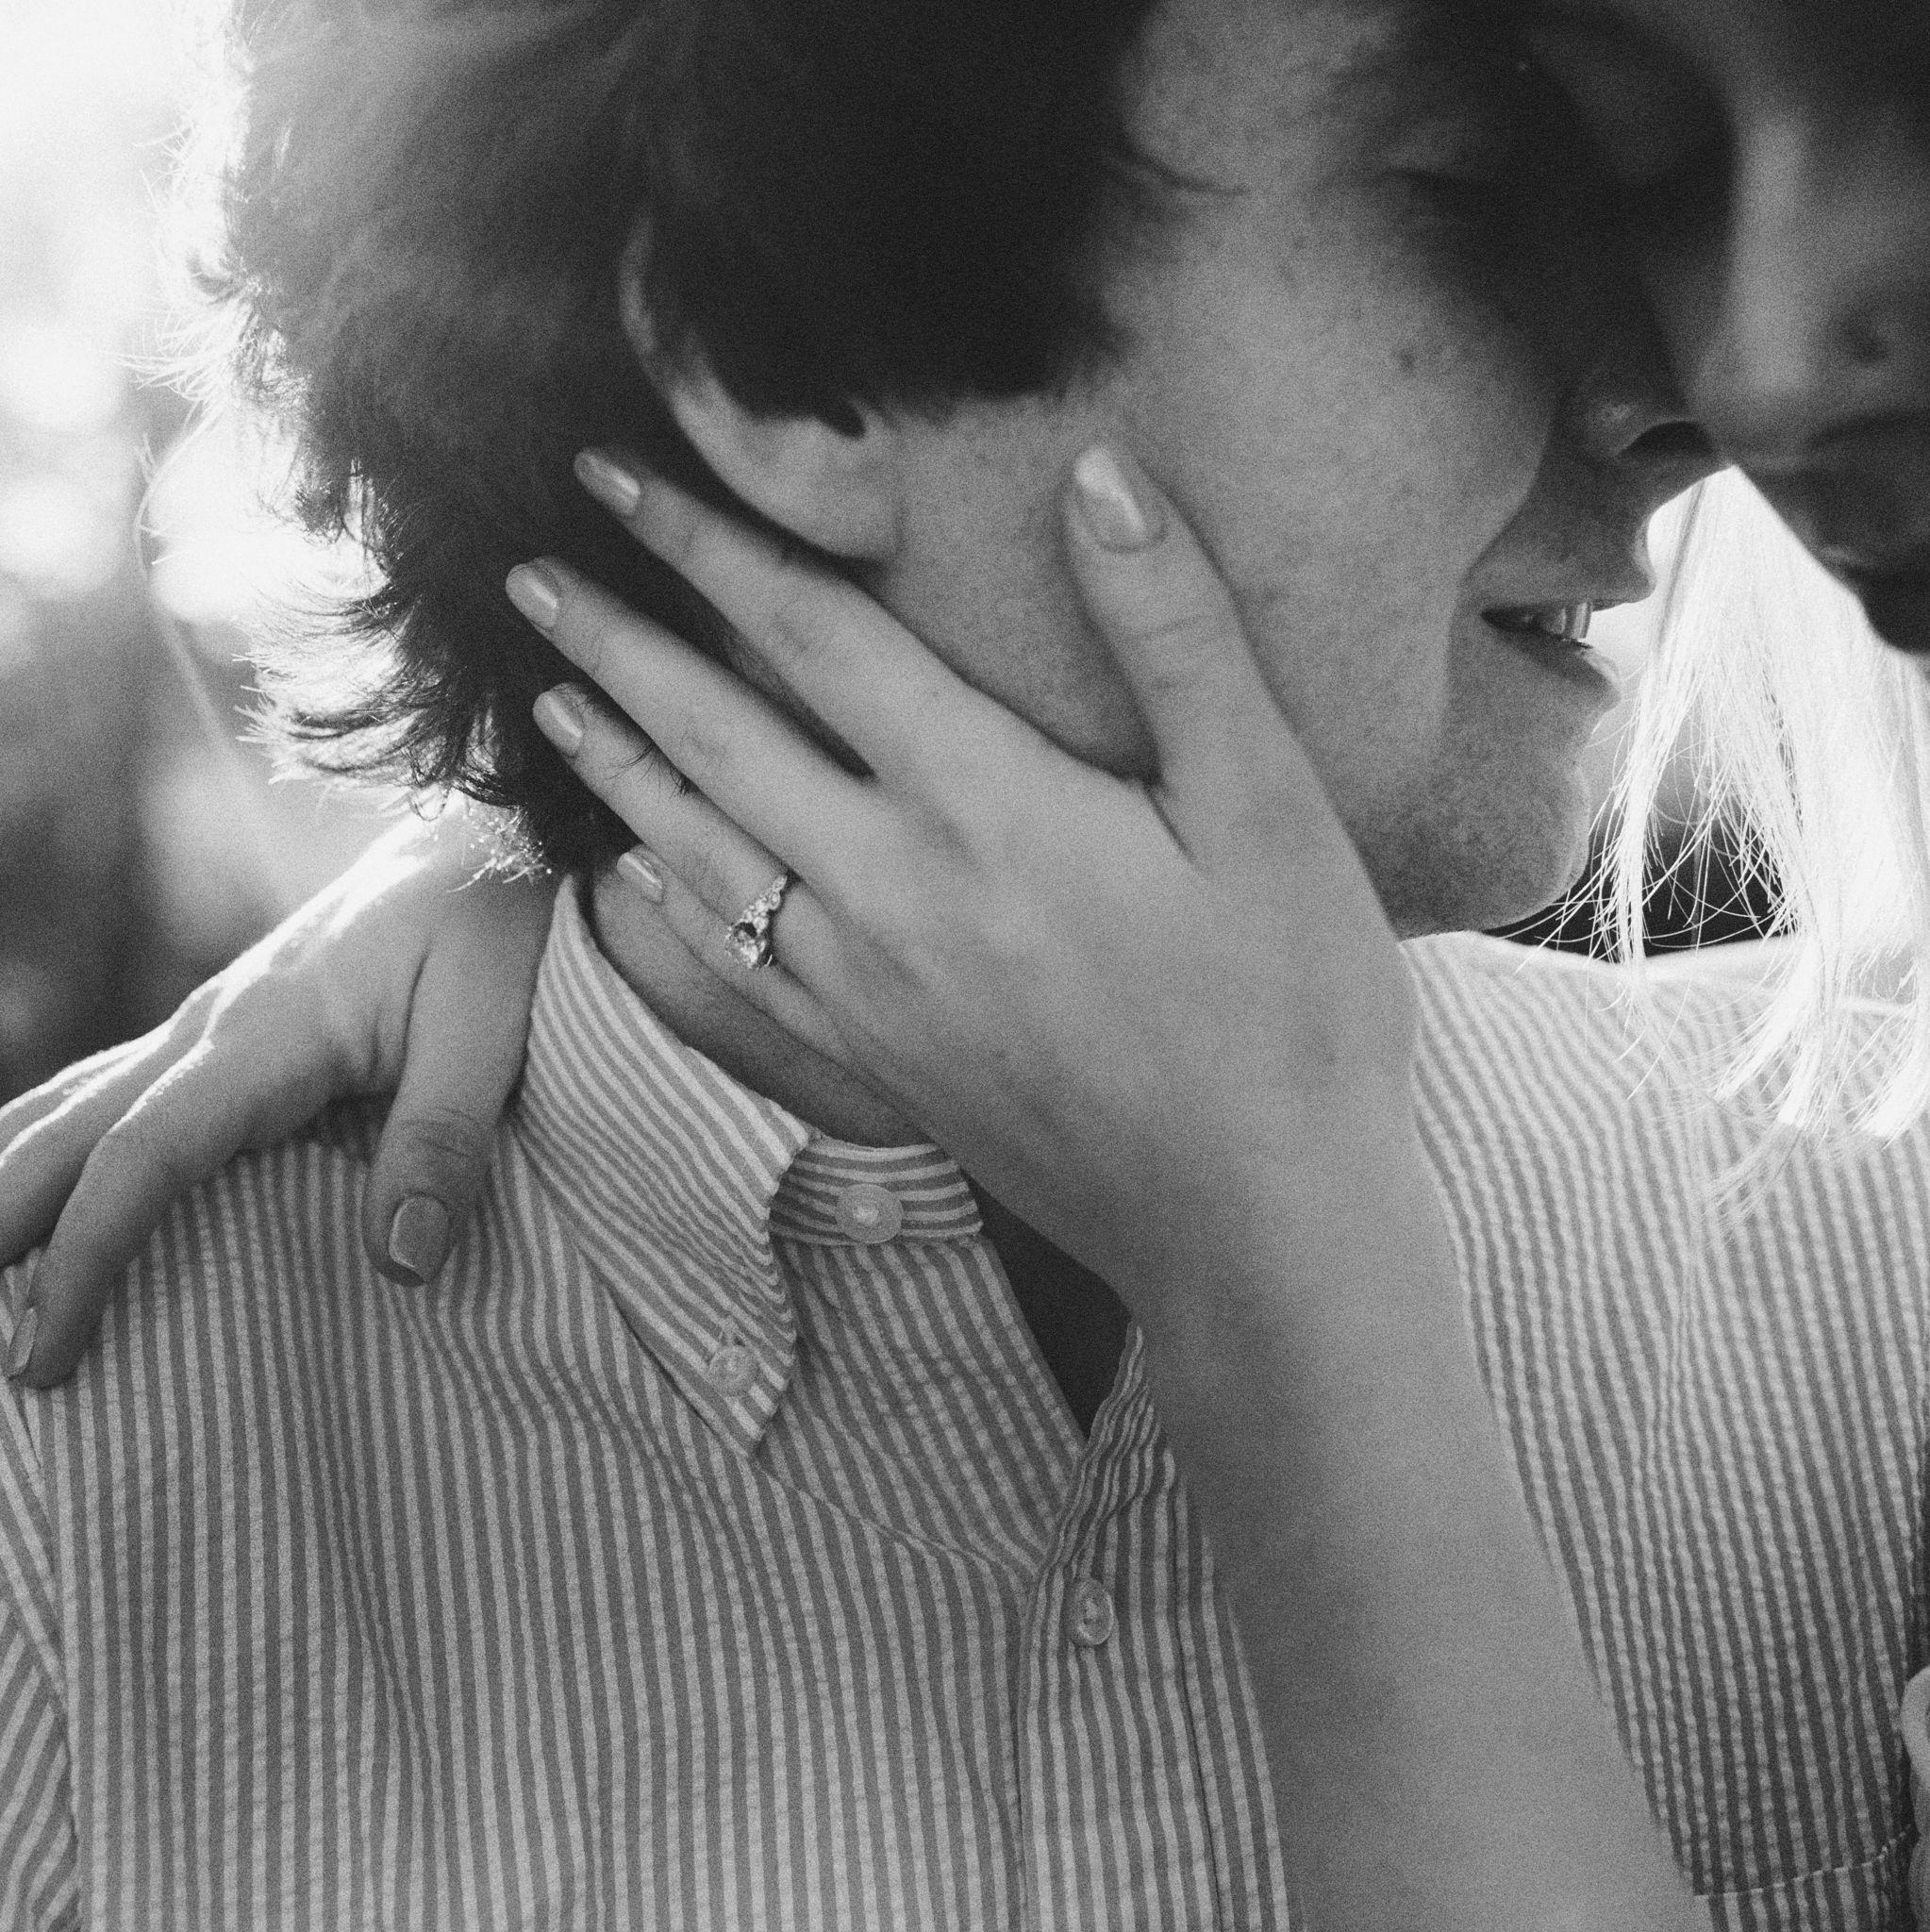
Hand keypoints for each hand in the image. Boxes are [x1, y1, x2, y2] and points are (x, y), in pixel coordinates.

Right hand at [0, 812, 555, 1385]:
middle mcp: (208, 1027)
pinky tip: (35, 1196)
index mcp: (262, 1033)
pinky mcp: (226, 1034)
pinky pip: (110, 1096)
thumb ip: (444, 1141)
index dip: (84, 1256)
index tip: (47, 1350)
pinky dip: (53, 1150)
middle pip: (63, 1129)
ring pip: (66, 1106)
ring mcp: (207, 1025)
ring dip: (6, 1184)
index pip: (141, 1153)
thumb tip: (400, 1265)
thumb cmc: (487, 927)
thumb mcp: (488, 1029)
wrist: (480, 839)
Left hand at [517, 442, 1416, 1309]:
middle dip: (616, 643)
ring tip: (554, 701)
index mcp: (983, 801)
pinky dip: (661, 907)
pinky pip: (725, 968)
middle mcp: (891, 887)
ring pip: (699, 851)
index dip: (707, 541)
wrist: (1249, 1225)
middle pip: (716, 736)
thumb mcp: (1268, 804)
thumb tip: (1100, 474)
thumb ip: (1175, 631)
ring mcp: (864, 987)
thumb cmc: (1282, 1009)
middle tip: (528, 576)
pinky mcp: (868, 1061)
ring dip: (618, 764)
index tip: (616, 476)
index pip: (813, 634)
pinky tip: (632, 878)